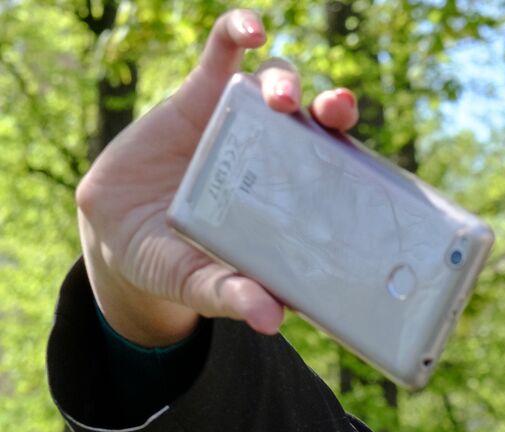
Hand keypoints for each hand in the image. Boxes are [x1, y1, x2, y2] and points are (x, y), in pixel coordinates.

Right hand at [75, 9, 359, 345]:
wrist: (120, 241)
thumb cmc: (181, 267)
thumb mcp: (204, 286)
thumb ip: (235, 297)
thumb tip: (271, 321)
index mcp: (299, 199)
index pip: (343, 171)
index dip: (362, 160)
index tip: (375, 163)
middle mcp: (280, 157)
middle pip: (319, 122)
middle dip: (333, 110)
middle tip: (335, 114)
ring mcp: (242, 126)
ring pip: (279, 87)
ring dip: (288, 82)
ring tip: (280, 98)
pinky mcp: (199, 98)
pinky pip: (224, 56)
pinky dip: (237, 34)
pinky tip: (250, 28)